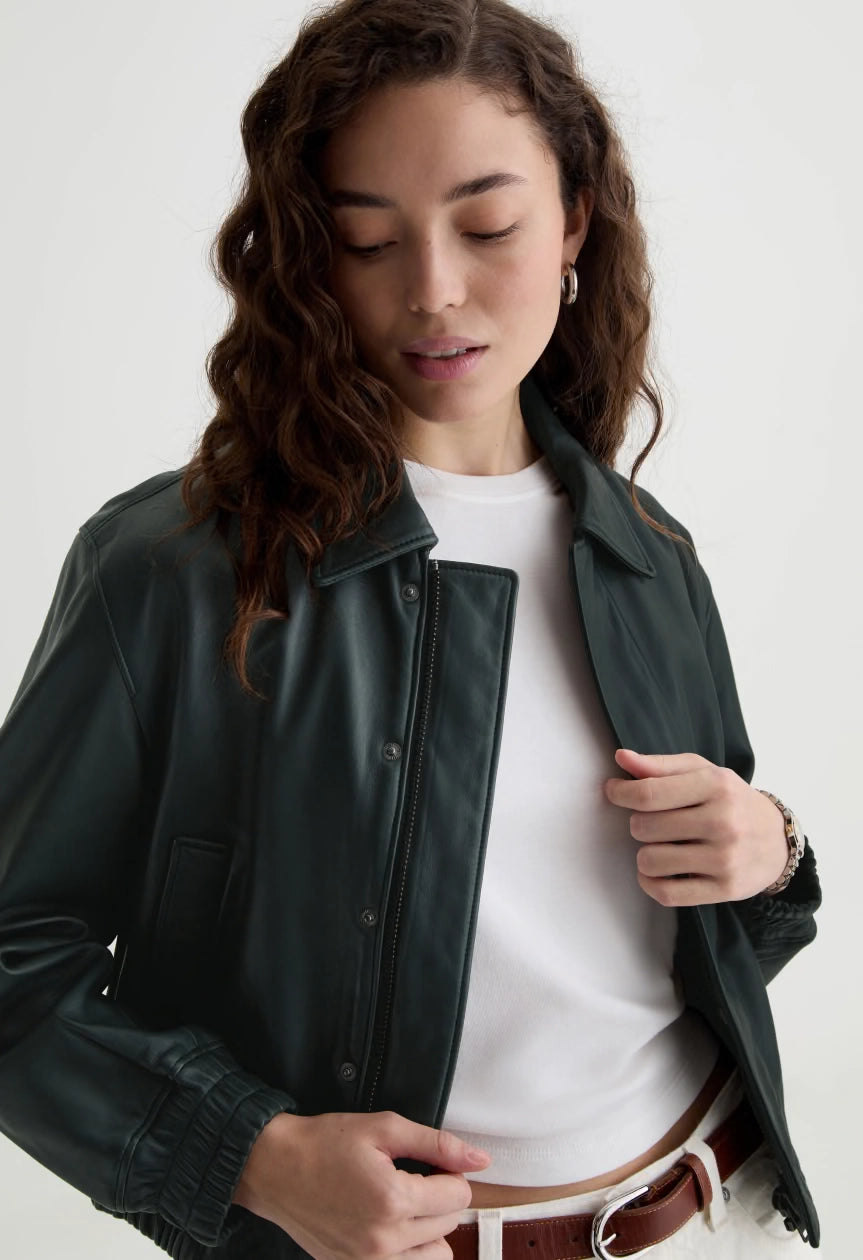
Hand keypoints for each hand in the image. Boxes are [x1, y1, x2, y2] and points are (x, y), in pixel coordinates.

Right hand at [233, 1108, 490, 1258]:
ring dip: (429, 1230)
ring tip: (404, 1206)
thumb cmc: (326, 1142)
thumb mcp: (383, 1128)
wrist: (275, 1169)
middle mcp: (384, 1240)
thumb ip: (437, 1144)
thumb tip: (481, 1159)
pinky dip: (409, 1252)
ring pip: (436, 1256)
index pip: (458, 1195)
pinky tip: (391, 1228)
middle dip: (439, 1197)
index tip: (429, 1162)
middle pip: (449, 1225)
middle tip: (410, 1177)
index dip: (449, 1172)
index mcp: (393, 1199)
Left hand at [603, 749, 789, 905]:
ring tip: (660, 846)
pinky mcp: (724, 889)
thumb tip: (621, 758)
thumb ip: (659, 766)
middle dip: (639, 824)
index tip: (614, 792)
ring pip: (650, 861)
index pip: (648, 793)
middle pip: (644, 827)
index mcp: (715, 786)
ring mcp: (725, 858)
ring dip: (644, 855)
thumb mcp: (702, 773)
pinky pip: (666, 893)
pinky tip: (657, 872)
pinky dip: (650, 883)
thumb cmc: (730, 801)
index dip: (620, 793)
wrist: (777, 840)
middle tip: (655, 823)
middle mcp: (723, 821)